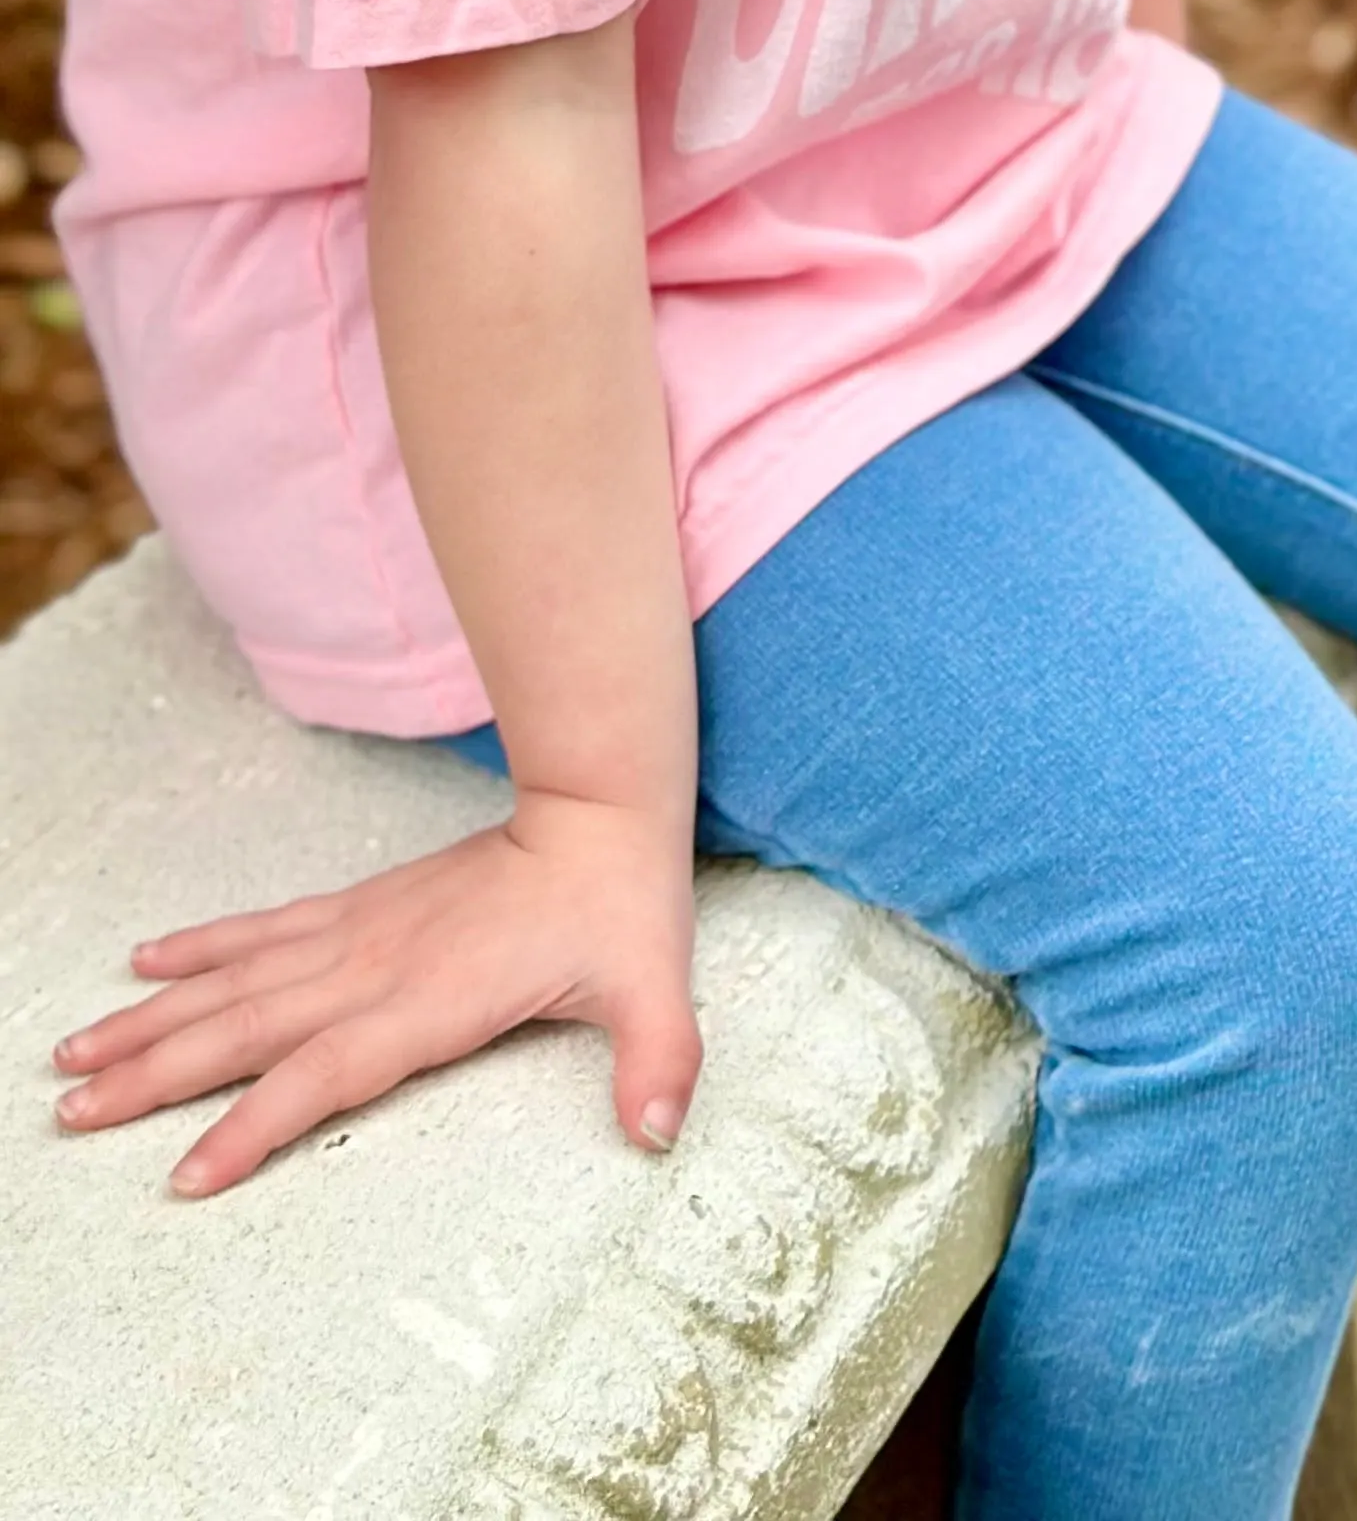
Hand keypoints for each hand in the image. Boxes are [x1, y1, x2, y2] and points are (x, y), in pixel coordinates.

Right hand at [50, 784, 699, 1198]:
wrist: (602, 806)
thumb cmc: (620, 906)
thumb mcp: (654, 990)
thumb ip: (658, 1062)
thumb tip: (661, 1132)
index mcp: (431, 1000)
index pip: (325, 1074)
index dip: (255, 1125)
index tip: (185, 1174)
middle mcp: (378, 967)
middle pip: (249, 1030)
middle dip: (157, 1075)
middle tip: (72, 1113)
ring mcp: (362, 932)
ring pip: (238, 982)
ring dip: (155, 1019)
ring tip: (76, 1051)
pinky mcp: (362, 906)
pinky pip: (266, 930)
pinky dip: (203, 947)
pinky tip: (147, 964)